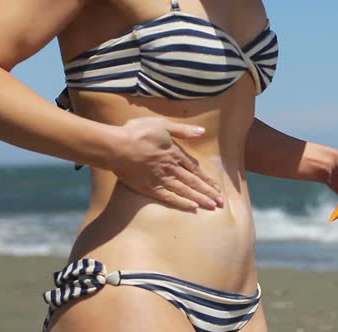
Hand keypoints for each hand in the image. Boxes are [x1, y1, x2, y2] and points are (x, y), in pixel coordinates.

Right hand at [108, 117, 222, 210]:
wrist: (116, 146)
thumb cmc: (137, 132)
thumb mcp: (162, 125)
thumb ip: (183, 130)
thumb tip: (202, 131)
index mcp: (175, 153)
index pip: (195, 169)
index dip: (207, 179)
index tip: (218, 187)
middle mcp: (171, 168)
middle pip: (194, 182)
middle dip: (209, 192)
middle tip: (221, 203)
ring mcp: (161, 179)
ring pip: (185, 191)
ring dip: (200, 199)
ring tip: (212, 207)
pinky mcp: (149, 188)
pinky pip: (169, 197)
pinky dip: (181, 203)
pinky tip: (192, 208)